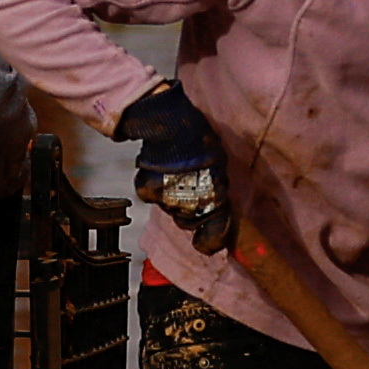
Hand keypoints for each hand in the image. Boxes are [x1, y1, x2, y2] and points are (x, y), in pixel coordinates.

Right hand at [116, 83, 234, 249]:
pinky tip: (161, 170)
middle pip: (187, 222)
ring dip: (173, 195)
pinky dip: (154, 185)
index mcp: (213, 205)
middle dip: (191, 210)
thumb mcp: (221, 169)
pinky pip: (151, 195)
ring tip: (177, 173)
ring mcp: (167, 201)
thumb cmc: (203, 143)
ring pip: (169, 208)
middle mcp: (189, 208)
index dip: (210, 242)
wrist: (174, 126)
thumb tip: (219, 202)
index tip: (210, 241)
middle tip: (193, 187)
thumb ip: (218, 191)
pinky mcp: (148, 191)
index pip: (210, 240)